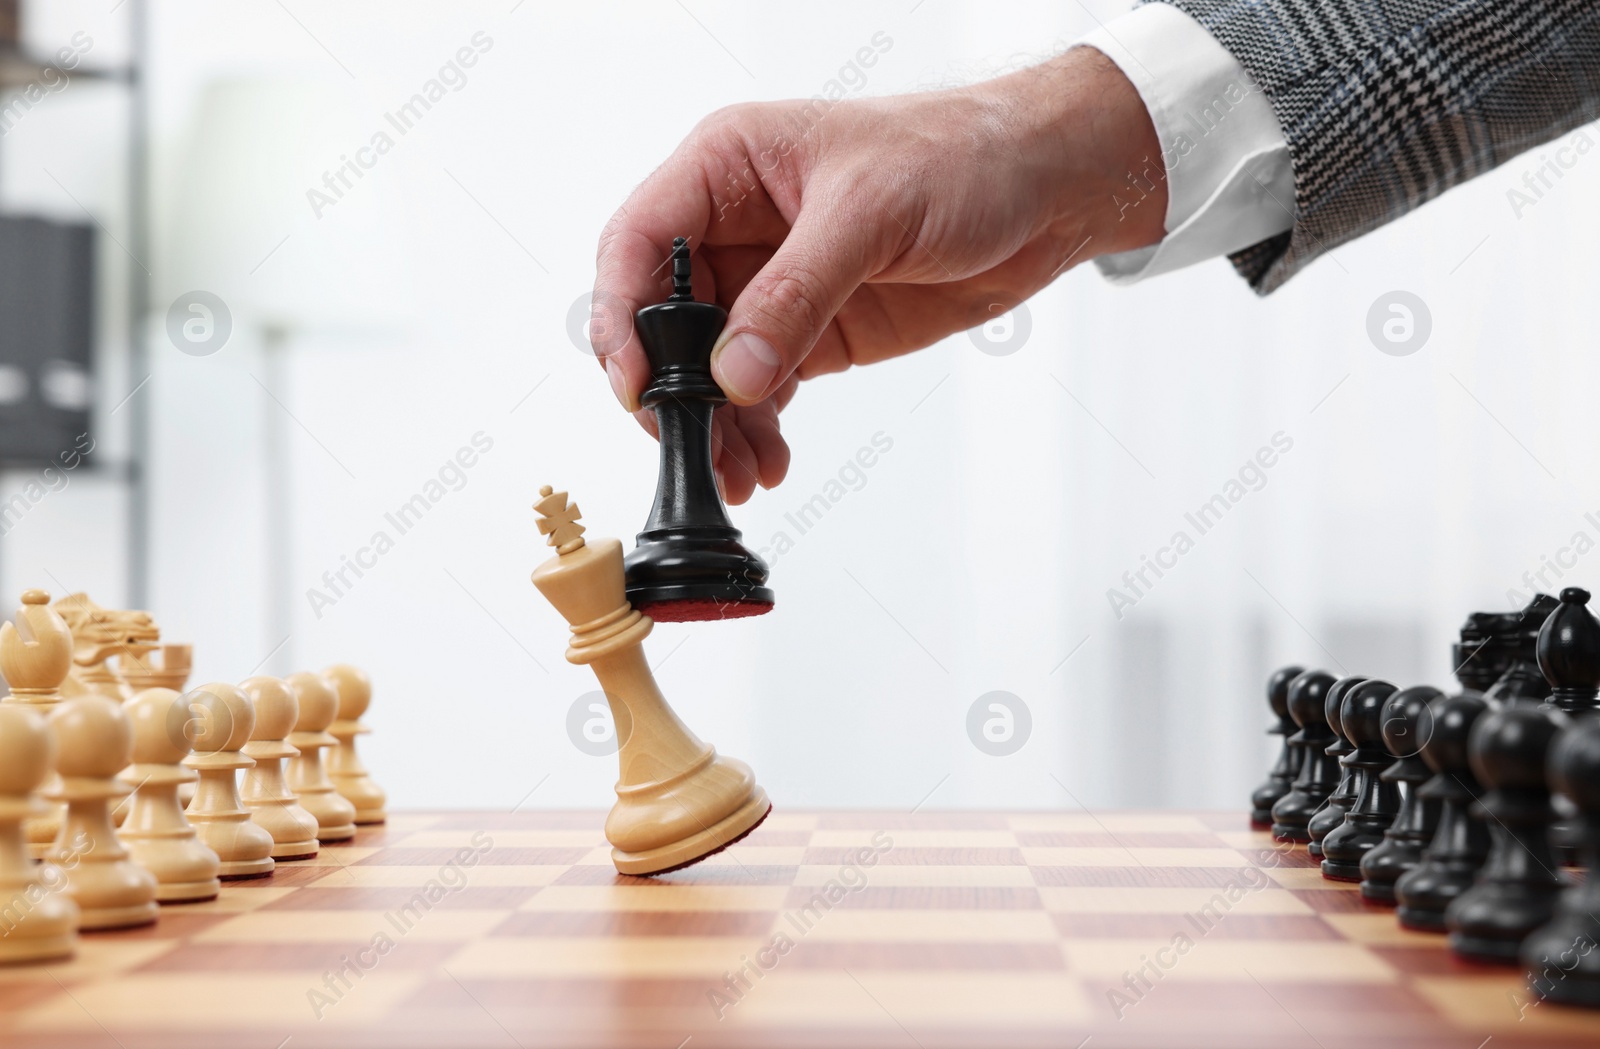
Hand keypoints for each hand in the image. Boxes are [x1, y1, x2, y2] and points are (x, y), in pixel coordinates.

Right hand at [592, 45, 1165, 503]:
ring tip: (735, 474)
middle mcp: (735, 226)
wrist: (1043, 193)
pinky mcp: (809, 330)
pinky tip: (766, 461)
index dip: (622, 313)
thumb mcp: (871, 212)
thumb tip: (733, 373)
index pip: (638, 241)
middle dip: (671, 388)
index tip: (636, 381)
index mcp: (727, 166)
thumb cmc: (961, 157)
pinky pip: (759, 389)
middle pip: (663, 317)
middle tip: (688, 444)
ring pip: (708, 366)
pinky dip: (755, 430)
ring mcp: (771, 284)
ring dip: (713, 425)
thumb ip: (796, 293)